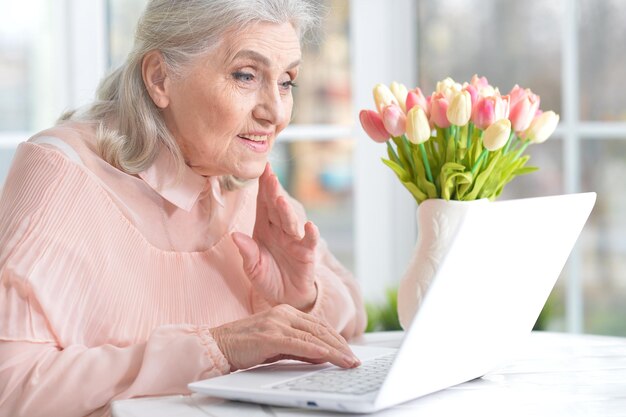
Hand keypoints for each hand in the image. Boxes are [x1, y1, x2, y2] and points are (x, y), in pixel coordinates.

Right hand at [210, 304, 359, 370]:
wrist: (217, 345)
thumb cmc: (243, 346)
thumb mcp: (276, 345)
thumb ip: (298, 347)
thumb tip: (321, 354)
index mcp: (285, 312)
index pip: (318, 325)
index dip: (336, 339)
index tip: (349, 351)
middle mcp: (283, 313)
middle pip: (320, 329)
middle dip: (340, 346)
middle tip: (354, 360)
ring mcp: (277, 323)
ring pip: (314, 336)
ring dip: (335, 351)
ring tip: (348, 362)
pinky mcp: (270, 336)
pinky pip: (299, 344)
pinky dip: (317, 351)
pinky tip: (328, 358)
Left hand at [232, 164, 318, 310]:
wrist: (287, 298)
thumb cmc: (269, 278)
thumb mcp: (252, 268)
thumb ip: (247, 252)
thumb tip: (235, 236)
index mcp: (264, 228)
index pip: (262, 204)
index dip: (262, 187)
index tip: (261, 169)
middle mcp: (280, 230)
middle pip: (276, 208)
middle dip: (273, 191)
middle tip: (269, 175)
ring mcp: (294, 240)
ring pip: (290, 222)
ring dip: (286, 211)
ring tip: (280, 200)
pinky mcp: (307, 254)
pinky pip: (309, 242)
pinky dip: (310, 234)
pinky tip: (309, 226)